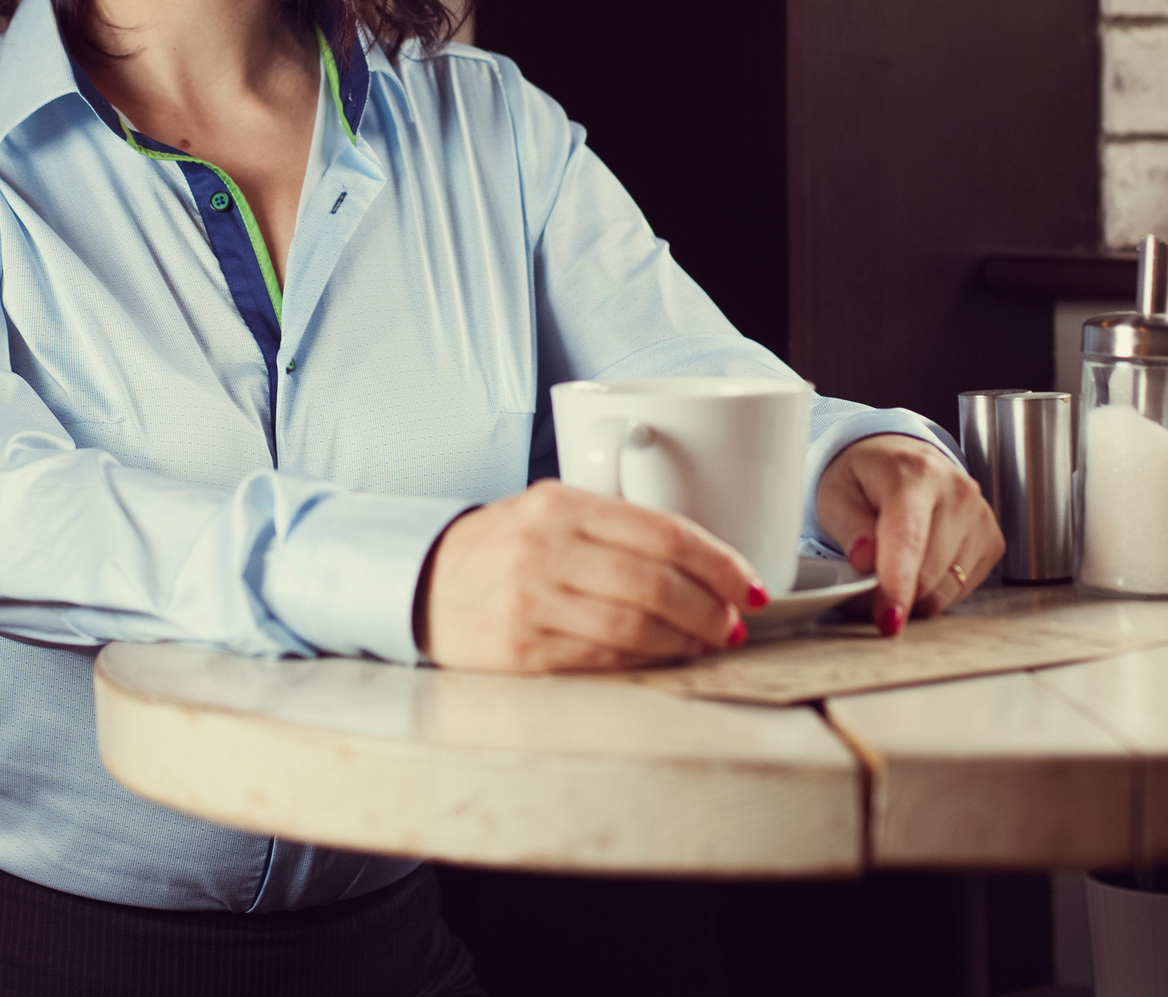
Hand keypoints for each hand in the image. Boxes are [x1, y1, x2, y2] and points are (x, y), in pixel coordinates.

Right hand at [418, 480, 767, 672]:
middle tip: (734, 620)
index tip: (749, 584)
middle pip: (657, 584)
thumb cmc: (499, 548)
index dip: (720, 563)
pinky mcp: (521, 651)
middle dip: (711, 608)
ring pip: (635, 628)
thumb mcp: (550, 513)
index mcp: (561, 504)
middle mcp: (545, 550)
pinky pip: (603, 661)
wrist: (417, 583)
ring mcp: (531, 603)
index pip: (664, 532)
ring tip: (707, 641)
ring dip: (686, 640)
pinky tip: (664, 657)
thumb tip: (704, 561)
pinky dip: (646, 662)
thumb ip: (616, 526)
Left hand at [815, 436, 1002, 632]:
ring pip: (946, 589)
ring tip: (889, 573)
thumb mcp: (837, 495)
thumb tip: (864, 561)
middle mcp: (957, 493)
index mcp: (915, 474)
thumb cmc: (867, 477)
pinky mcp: (992, 541)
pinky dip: (934, 591)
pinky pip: (961, 590)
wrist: (901, 457)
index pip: (908, 540)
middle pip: (928, 574)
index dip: (896, 585)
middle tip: (863, 590)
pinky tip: (918, 565)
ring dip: (913, 596)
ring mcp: (980, 517)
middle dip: (892, 595)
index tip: (888, 620)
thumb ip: (850, 528)